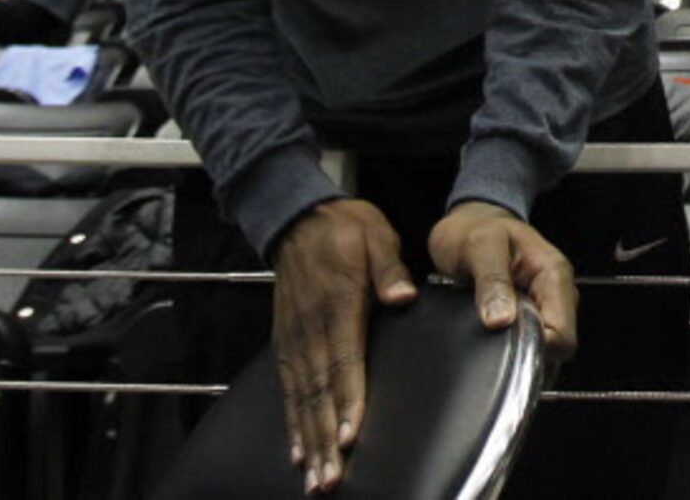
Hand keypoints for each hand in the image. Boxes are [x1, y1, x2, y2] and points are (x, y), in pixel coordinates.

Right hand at [271, 198, 417, 493]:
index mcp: (339, 304)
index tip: (349, 436)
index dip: (347, 401)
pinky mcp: (286, 342)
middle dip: (325, 440)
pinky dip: (291, 423)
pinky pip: (287, 389)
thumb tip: (403, 296)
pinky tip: (297, 452)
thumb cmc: (346, 228)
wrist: (299, 217)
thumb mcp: (376, 236)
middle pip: (319, 393)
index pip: (344, 361)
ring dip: (308, 441)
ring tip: (315, 478)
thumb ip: (389, 269)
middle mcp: (312, 328)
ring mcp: (295, 338)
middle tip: (331, 479)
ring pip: (301, 399)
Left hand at [429, 200, 577, 362]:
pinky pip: (532, 344)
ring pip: (546, 350)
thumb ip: (492, 281)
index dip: (536, 349)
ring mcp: (546, 305)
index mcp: (554, 275)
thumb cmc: (476, 229)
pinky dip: (515, 350)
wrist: (471, 221)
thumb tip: (501, 320)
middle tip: (493, 345)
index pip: (563, 334)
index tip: (505, 347)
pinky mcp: (533, 314)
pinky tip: (494, 341)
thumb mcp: (479, 246)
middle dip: (528, 354)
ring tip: (491, 342)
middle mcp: (557, 293)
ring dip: (520, 353)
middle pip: (558, 347)